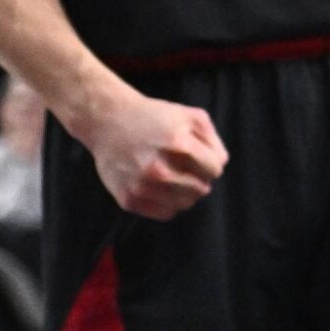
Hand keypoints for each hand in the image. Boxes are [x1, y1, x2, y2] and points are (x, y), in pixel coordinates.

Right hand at [76, 87, 227, 219]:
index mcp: (177, 144)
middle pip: (201, 189)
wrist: (109, 122)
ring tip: (175, 176)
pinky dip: (169, 203)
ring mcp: (141, 186)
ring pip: (185, 204)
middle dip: (200, 178)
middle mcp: (158, 168)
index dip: (211, 163)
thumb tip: (220, 166)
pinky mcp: (128, 199)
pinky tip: (162, 187)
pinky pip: (165, 213)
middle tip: (186, 167)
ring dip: (186, 192)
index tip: (200, 157)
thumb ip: (213, 141)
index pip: (214, 170)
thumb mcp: (191, 116)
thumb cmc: (155, 118)